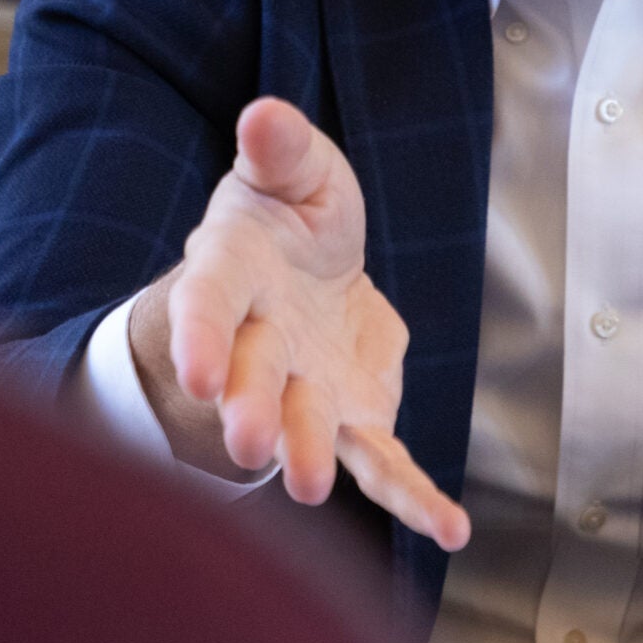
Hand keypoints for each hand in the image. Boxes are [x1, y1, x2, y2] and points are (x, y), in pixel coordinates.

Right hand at [129, 98, 468, 549]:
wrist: (310, 274)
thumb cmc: (288, 216)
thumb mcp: (290, 170)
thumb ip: (280, 149)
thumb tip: (264, 114)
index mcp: (233, 274)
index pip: (208, 305)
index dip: (198, 337)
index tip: (194, 373)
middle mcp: (261, 344)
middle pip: (251, 379)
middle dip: (249, 410)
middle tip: (247, 441)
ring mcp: (308, 390)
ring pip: (307, 428)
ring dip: (304, 455)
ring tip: (304, 486)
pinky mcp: (356, 420)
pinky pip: (383, 463)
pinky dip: (414, 498)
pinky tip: (448, 527)